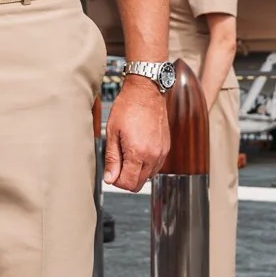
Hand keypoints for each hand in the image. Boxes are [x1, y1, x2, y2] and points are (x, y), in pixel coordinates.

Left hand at [104, 77, 169, 191]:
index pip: (129, 184)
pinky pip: (156, 166)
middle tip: (116, 164)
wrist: (146, 91)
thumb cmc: (128, 107)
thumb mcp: (113, 132)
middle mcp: (153, 155)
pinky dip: (145, 164)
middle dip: (126, 179)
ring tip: (126, 153)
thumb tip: (109, 178)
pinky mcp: (166, 148)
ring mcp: (162, 152)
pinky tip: (137, 151)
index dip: (116, 182)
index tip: (111, 172)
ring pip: (148, 177)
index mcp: (138, 152)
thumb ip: (112, 159)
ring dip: (136, 172)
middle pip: (139, 184)